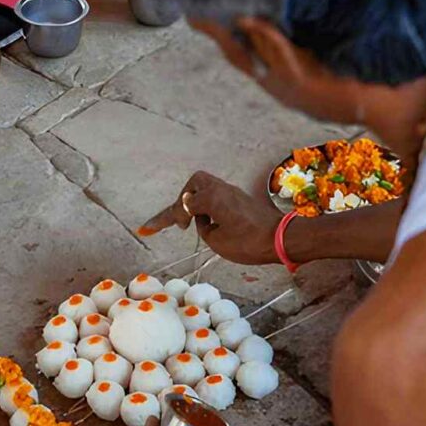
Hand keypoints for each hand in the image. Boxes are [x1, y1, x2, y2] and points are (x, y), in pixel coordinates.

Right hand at [137, 171, 282, 264]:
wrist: (280, 239)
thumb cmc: (249, 242)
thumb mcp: (217, 241)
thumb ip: (203, 226)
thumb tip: (202, 218)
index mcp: (212, 198)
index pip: (182, 206)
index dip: (162, 219)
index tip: (145, 229)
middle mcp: (221, 189)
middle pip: (195, 183)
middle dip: (184, 201)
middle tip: (183, 223)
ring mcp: (232, 192)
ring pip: (206, 186)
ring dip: (196, 202)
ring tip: (196, 225)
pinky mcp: (239, 199)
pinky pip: (217, 195)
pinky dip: (208, 206)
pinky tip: (211, 223)